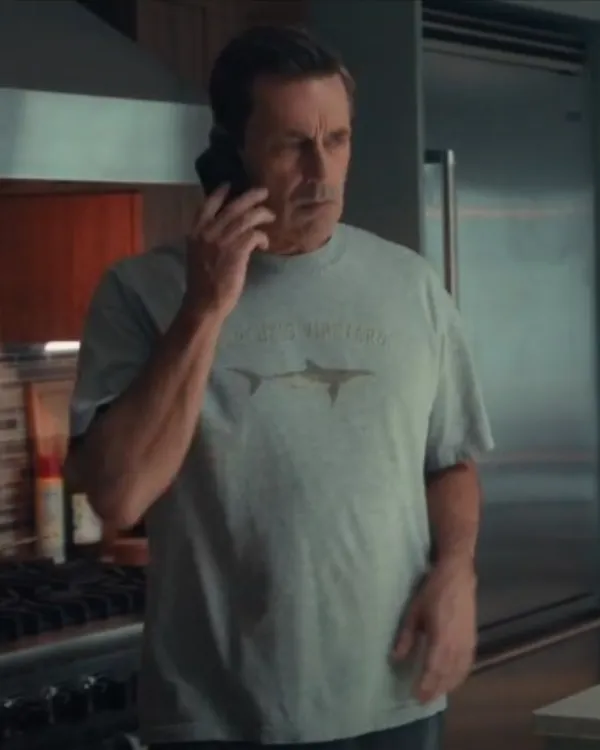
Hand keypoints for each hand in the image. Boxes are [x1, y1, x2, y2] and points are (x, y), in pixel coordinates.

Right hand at [184, 184, 275, 316]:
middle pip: (233, 205)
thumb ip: (208, 239)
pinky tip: (265, 243)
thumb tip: (226, 229)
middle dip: (251, 196)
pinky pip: (255, 234)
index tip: (229, 185)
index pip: (207, 204)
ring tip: (271, 216)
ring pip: (248, 217)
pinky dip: (262, 237)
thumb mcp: (199, 254)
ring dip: (262, 214)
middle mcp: (208, 231)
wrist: (205, 301)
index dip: (219, 192)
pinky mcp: (238, 250)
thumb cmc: (203, 283)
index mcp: (196, 232)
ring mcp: (223, 240)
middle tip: (263, 192)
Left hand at [393, 558, 476, 702]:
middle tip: (422, 700)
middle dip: (435, 689)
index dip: (425, 684)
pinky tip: (452, 680)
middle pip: (447, 675)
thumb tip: (396, 658)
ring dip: (447, 686)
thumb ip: (406, 636)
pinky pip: (467, 665)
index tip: (415, 696)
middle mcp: (457, 645)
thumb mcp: (414, 611)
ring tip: (434, 694)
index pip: (433, 669)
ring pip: (458, 672)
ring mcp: (467, 644)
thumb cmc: (433, 591)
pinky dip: (459, 677)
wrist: (458, 577)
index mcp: (441, 638)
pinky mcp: (473, 640)